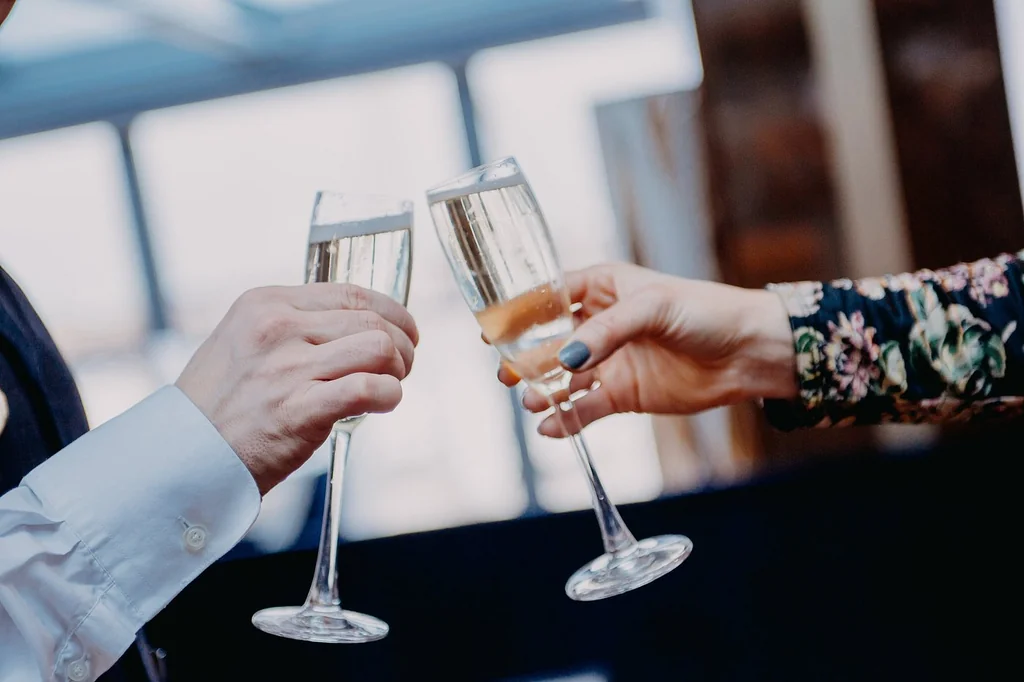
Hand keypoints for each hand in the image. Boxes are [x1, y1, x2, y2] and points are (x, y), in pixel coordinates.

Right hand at [176, 283, 417, 493]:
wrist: (183, 456)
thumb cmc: (218, 405)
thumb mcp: (243, 340)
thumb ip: (292, 326)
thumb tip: (354, 326)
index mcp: (265, 303)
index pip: (351, 292)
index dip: (392, 312)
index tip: (404, 331)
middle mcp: (277, 327)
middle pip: (372, 319)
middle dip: (402, 344)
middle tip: (400, 367)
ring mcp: (287, 367)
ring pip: (379, 347)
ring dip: (398, 369)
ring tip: (390, 386)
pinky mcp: (299, 409)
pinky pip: (368, 389)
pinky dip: (389, 396)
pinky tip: (382, 404)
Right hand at [497, 263, 796, 436]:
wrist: (748, 353)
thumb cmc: (705, 313)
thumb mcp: (653, 308)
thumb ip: (606, 332)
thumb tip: (566, 358)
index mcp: (603, 288)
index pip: (549, 297)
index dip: (519, 314)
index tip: (492, 332)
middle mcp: (600, 324)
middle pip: (548, 341)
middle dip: (525, 358)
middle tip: (508, 374)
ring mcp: (609, 361)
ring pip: (563, 377)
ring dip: (544, 390)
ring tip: (534, 400)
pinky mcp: (622, 395)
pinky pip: (585, 408)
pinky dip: (567, 419)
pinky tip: (552, 427)